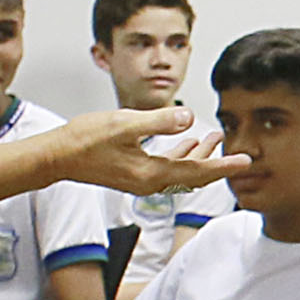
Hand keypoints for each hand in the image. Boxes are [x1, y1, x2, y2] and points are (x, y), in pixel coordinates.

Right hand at [55, 106, 246, 199]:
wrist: (55, 157)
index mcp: (151, 174)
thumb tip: (189, 118)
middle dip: (216, 163)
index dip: (223, 166)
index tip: (245, 162)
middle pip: (193, 176)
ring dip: (199, 156)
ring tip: (216, 138)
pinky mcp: (132, 174)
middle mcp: (149, 182)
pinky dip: (180, 155)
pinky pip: (166, 167)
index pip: (197, 172)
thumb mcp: (124, 124)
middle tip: (240, 154)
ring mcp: (140, 180)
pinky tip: (186, 140)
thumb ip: (158, 122)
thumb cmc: (84, 139)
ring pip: (180, 171)